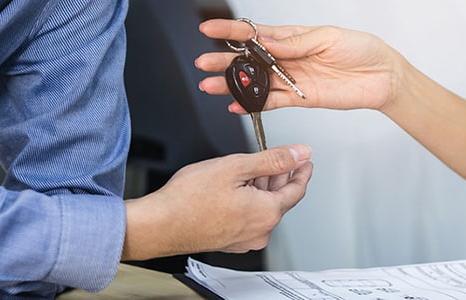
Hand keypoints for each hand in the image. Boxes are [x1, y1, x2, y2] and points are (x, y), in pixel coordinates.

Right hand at [122, 144, 312, 259]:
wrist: (161, 224)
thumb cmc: (190, 198)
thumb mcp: (236, 167)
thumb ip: (272, 159)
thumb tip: (300, 153)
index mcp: (267, 212)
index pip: (297, 189)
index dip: (302, 171)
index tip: (304, 161)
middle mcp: (260, 231)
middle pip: (279, 199)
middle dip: (276, 177)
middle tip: (270, 158)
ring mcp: (244, 239)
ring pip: (262, 208)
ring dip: (259, 189)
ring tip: (244, 171)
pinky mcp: (230, 242)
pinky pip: (247, 218)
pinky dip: (246, 202)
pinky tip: (232, 190)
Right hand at [195, 19, 405, 113]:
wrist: (382, 77)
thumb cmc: (361, 50)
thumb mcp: (329, 38)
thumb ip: (296, 43)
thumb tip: (267, 42)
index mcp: (292, 38)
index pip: (255, 33)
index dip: (231, 31)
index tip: (209, 29)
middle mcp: (287, 58)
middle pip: (248, 60)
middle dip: (224, 61)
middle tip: (204, 63)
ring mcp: (291, 79)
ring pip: (255, 82)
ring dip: (233, 85)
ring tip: (211, 86)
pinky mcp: (298, 98)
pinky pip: (270, 102)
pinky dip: (252, 104)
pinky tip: (236, 105)